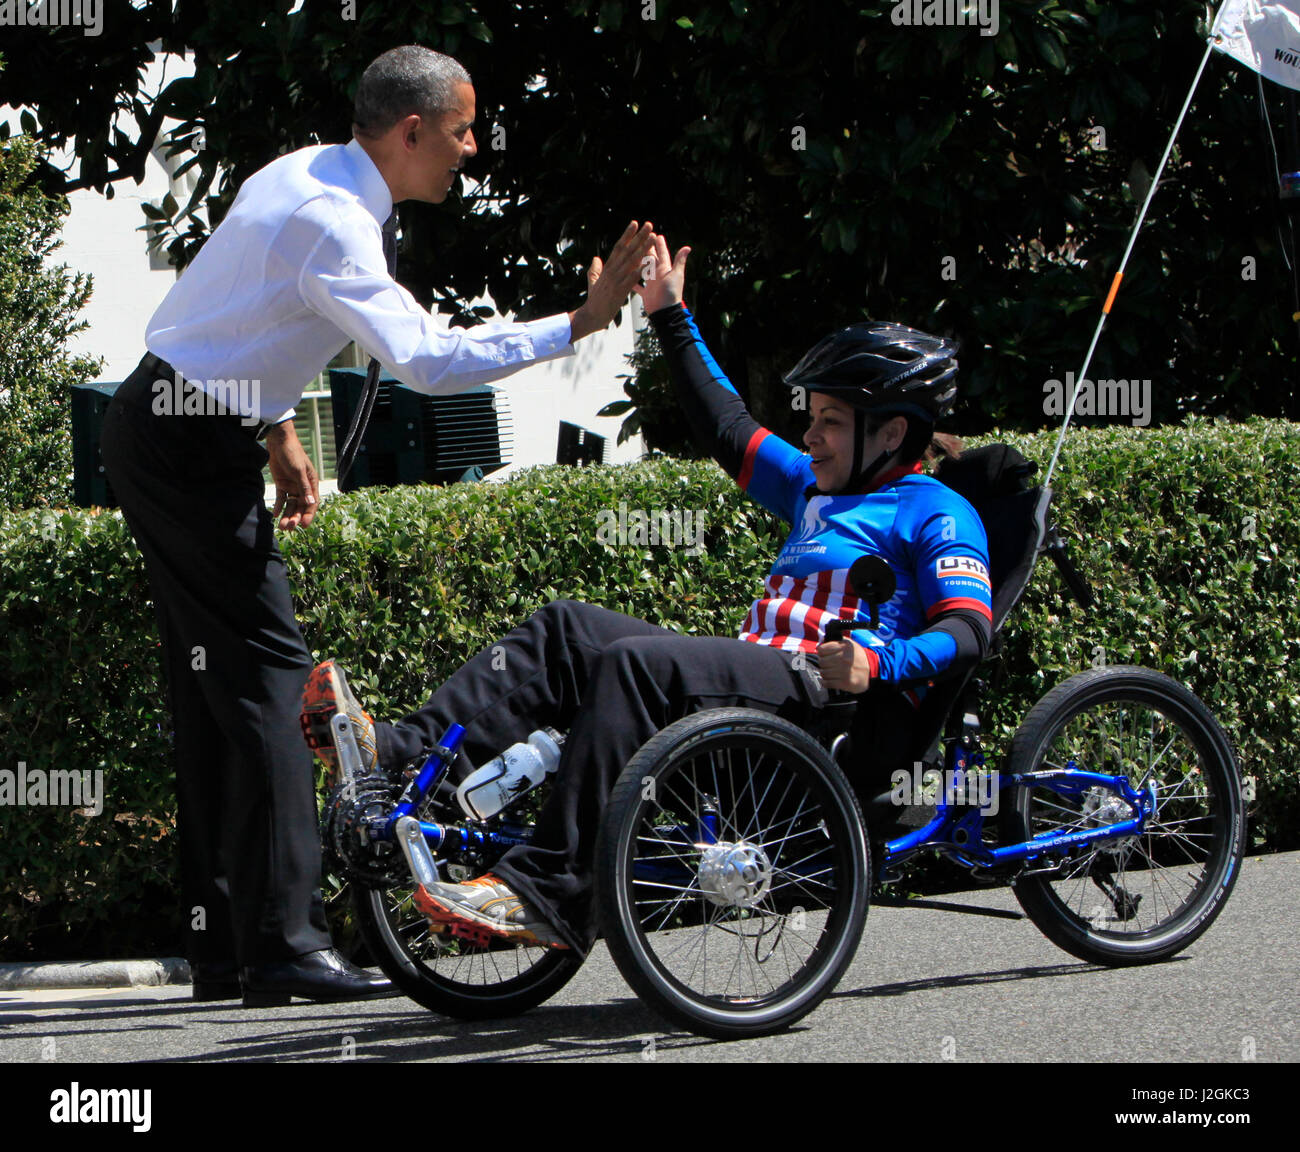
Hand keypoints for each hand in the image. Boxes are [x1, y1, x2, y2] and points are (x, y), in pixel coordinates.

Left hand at [266, 421, 318, 530]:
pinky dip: (279, 507)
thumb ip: (304, 487)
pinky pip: (281, 499)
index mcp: (312, 484)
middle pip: (300, 506)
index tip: (303, 526)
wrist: (279, 443)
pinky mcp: (282, 484)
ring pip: (291, 505)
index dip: (308, 515)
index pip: (312, 503)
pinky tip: (275, 515)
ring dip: (287, 515)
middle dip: (295, 517)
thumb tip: (311, 502)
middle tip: (288, 528)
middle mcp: (303, 487)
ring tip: (281, 526)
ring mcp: (292, 486)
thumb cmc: (293, 454)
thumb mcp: (299, 471)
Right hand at [568, 220, 654, 341]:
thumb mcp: (592, 282)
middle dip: (639, 237)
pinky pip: (633, 277)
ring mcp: (616, 280)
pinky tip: (650, 261)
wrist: (591, 315)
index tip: (635, 223)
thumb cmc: (593, 300)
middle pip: (628, 250)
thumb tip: (596, 258)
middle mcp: (612, 270)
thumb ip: (595, 270)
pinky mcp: (620, 290)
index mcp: (607, 268)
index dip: (627, 235)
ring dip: (644, 248)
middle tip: (649, 224)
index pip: (619, 247)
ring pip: (632, 260)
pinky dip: (641, 269)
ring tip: (652, 237)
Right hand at [633, 233, 689, 313]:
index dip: (659, 245)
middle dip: (647, 250)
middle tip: (642, 240)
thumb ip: (680, 261)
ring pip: (643, 271)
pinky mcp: (646, 293)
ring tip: (631, 255)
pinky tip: (625, 276)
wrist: (665, 312)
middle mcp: (658, 275)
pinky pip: (637, 286)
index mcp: (665, 269)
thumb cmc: (671, 293)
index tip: (656, 235)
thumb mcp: (676, 275)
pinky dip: (632, 281)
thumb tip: (688, 247)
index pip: (662, 254)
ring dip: (638, 263)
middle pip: (651, 260)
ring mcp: (651, 284)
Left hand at [816, 637, 873, 693]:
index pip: (822, 649)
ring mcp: (844, 671)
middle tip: (829, 664)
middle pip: (822, 661)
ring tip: (831, 672)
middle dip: (824, 663)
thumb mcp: (849, 644)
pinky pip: (827, 683)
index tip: (825, 654)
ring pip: (823, 672)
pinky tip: (829, 679)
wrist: (872, 670)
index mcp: (844, 647)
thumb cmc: (859, 657)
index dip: (822, 652)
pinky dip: (825, 682)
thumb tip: (819, 646)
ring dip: (825, 673)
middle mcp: (844, 659)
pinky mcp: (845, 683)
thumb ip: (835, 643)